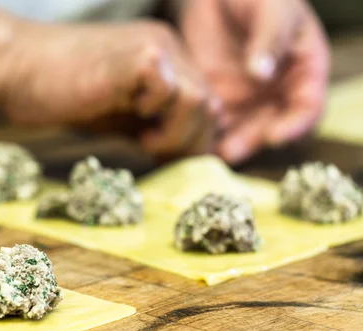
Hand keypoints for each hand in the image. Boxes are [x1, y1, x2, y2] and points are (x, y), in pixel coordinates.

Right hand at [0, 21, 220, 158]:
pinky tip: (137, 129)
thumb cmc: (59, 92)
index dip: (193, 139)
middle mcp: (167, 47)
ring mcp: (154, 49)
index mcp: (165, 58)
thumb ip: (153, 125)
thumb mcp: (119, 115)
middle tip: (155, 155)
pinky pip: (173, 93)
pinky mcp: (135, 58)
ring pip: (201, 101)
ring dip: (177, 134)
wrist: (16, 65)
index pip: (205, 104)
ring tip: (144, 141)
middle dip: (189, 143)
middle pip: (210, 105)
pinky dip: (161, 119)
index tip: (165, 159)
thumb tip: (187, 154)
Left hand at [181, 0, 329, 163]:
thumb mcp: (271, 9)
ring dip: (225, 145)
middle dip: (251, 143)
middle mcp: (277, 93)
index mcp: (304, 72)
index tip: (274, 136)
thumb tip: (261, 73)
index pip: (308, 108)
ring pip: (240, 132)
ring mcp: (246, 99)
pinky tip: (189, 133)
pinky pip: (214, 124)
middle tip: (230, 151)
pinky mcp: (218, 99)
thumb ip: (269, 39)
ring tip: (207, 150)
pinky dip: (203, 133)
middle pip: (271, 128)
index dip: (294, 127)